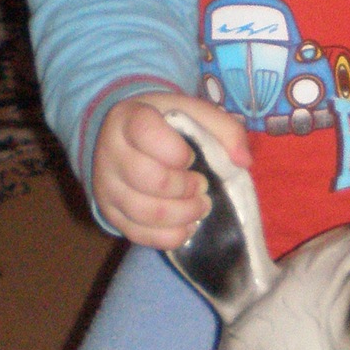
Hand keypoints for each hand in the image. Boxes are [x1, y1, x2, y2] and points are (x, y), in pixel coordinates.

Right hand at [91, 93, 251, 246]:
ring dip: (183, 214)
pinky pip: (138, 235)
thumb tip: (243, 162)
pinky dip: (170, 236)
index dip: (176, 151)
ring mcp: (105, 186)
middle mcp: (110, 152)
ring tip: (199, 206)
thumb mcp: (195, 113)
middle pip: (150, 180)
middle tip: (202, 185)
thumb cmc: (167, 125)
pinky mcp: (109, 213)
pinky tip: (186, 225)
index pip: (146, 134)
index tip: (189, 156)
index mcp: (128, 118)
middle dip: (187, 188)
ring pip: (145, 212)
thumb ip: (225, 129)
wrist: (127, 138)